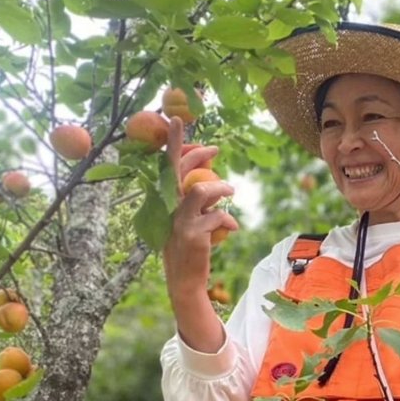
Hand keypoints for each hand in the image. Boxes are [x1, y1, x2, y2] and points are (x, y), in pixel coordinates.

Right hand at [163, 117, 237, 322]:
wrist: (185, 280)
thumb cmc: (190, 248)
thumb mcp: (192, 220)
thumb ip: (201, 202)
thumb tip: (218, 185)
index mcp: (167, 202)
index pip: (168, 167)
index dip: (174, 144)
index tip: (178, 120)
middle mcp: (168, 208)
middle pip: (180, 171)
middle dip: (199, 155)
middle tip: (216, 149)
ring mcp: (179, 221)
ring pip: (200, 190)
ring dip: (220, 189)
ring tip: (231, 193)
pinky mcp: (193, 234)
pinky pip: (217, 217)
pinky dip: (228, 220)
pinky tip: (232, 227)